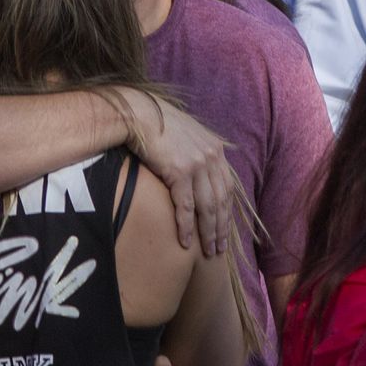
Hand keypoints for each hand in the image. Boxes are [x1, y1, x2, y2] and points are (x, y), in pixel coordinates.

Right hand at [116, 88, 236, 255]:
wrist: (138, 113)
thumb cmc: (156, 123)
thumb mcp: (186, 134)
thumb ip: (196, 151)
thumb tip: (196, 168)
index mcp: (216, 150)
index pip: (227, 189)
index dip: (227, 213)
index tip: (224, 231)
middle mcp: (211, 158)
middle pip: (221, 202)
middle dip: (221, 228)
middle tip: (219, 249)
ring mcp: (197, 165)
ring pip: (208, 208)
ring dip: (208, 233)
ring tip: (208, 252)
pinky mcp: (179, 172)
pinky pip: (186, 206)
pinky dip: (187, 226)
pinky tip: (186, 241)